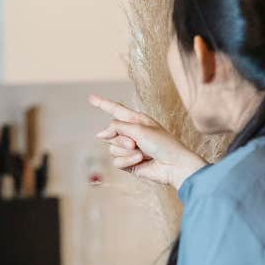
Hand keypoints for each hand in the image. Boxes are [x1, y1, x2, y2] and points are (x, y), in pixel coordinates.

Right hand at [89, 95, 205, 189]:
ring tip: (141, 153)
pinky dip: (127, 161)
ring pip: (112, 148)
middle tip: (135, 143)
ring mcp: (129, 149)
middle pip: (111, 132)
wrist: (174, 165)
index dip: (102, 103)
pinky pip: (116, 161)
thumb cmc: (163, 143)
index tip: (91, 98)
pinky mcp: (129, 163)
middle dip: (121, 139)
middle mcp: (131, 133)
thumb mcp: (139, 129)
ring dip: (126, 151)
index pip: (115, 109)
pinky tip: (139, 161)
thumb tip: (100, 133)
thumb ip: (117, 127)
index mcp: (136, 120)